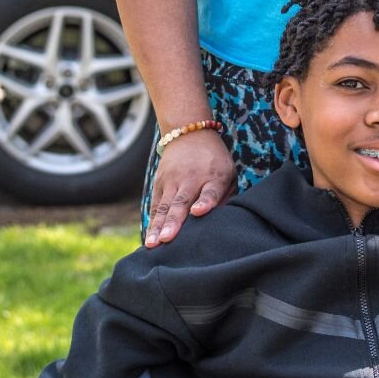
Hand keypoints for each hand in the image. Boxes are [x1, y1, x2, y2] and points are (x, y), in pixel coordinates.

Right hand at [144, 130, 235, 247]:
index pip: (210, 191)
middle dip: (174, 221)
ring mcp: (173, 180)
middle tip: (168, 239)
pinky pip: (156, 206)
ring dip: (159, 226)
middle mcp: (192, 179)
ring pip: (165, 206)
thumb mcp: (228, 173)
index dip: (205, 202)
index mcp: (214, 177)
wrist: (190, 133)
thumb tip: (219, 223)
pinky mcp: (160, 183)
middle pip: (182, 202)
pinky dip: (153, 222)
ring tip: (153, 244)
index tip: (198, 212)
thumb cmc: (215, 162)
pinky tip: (150, 239)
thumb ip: (225, 197)